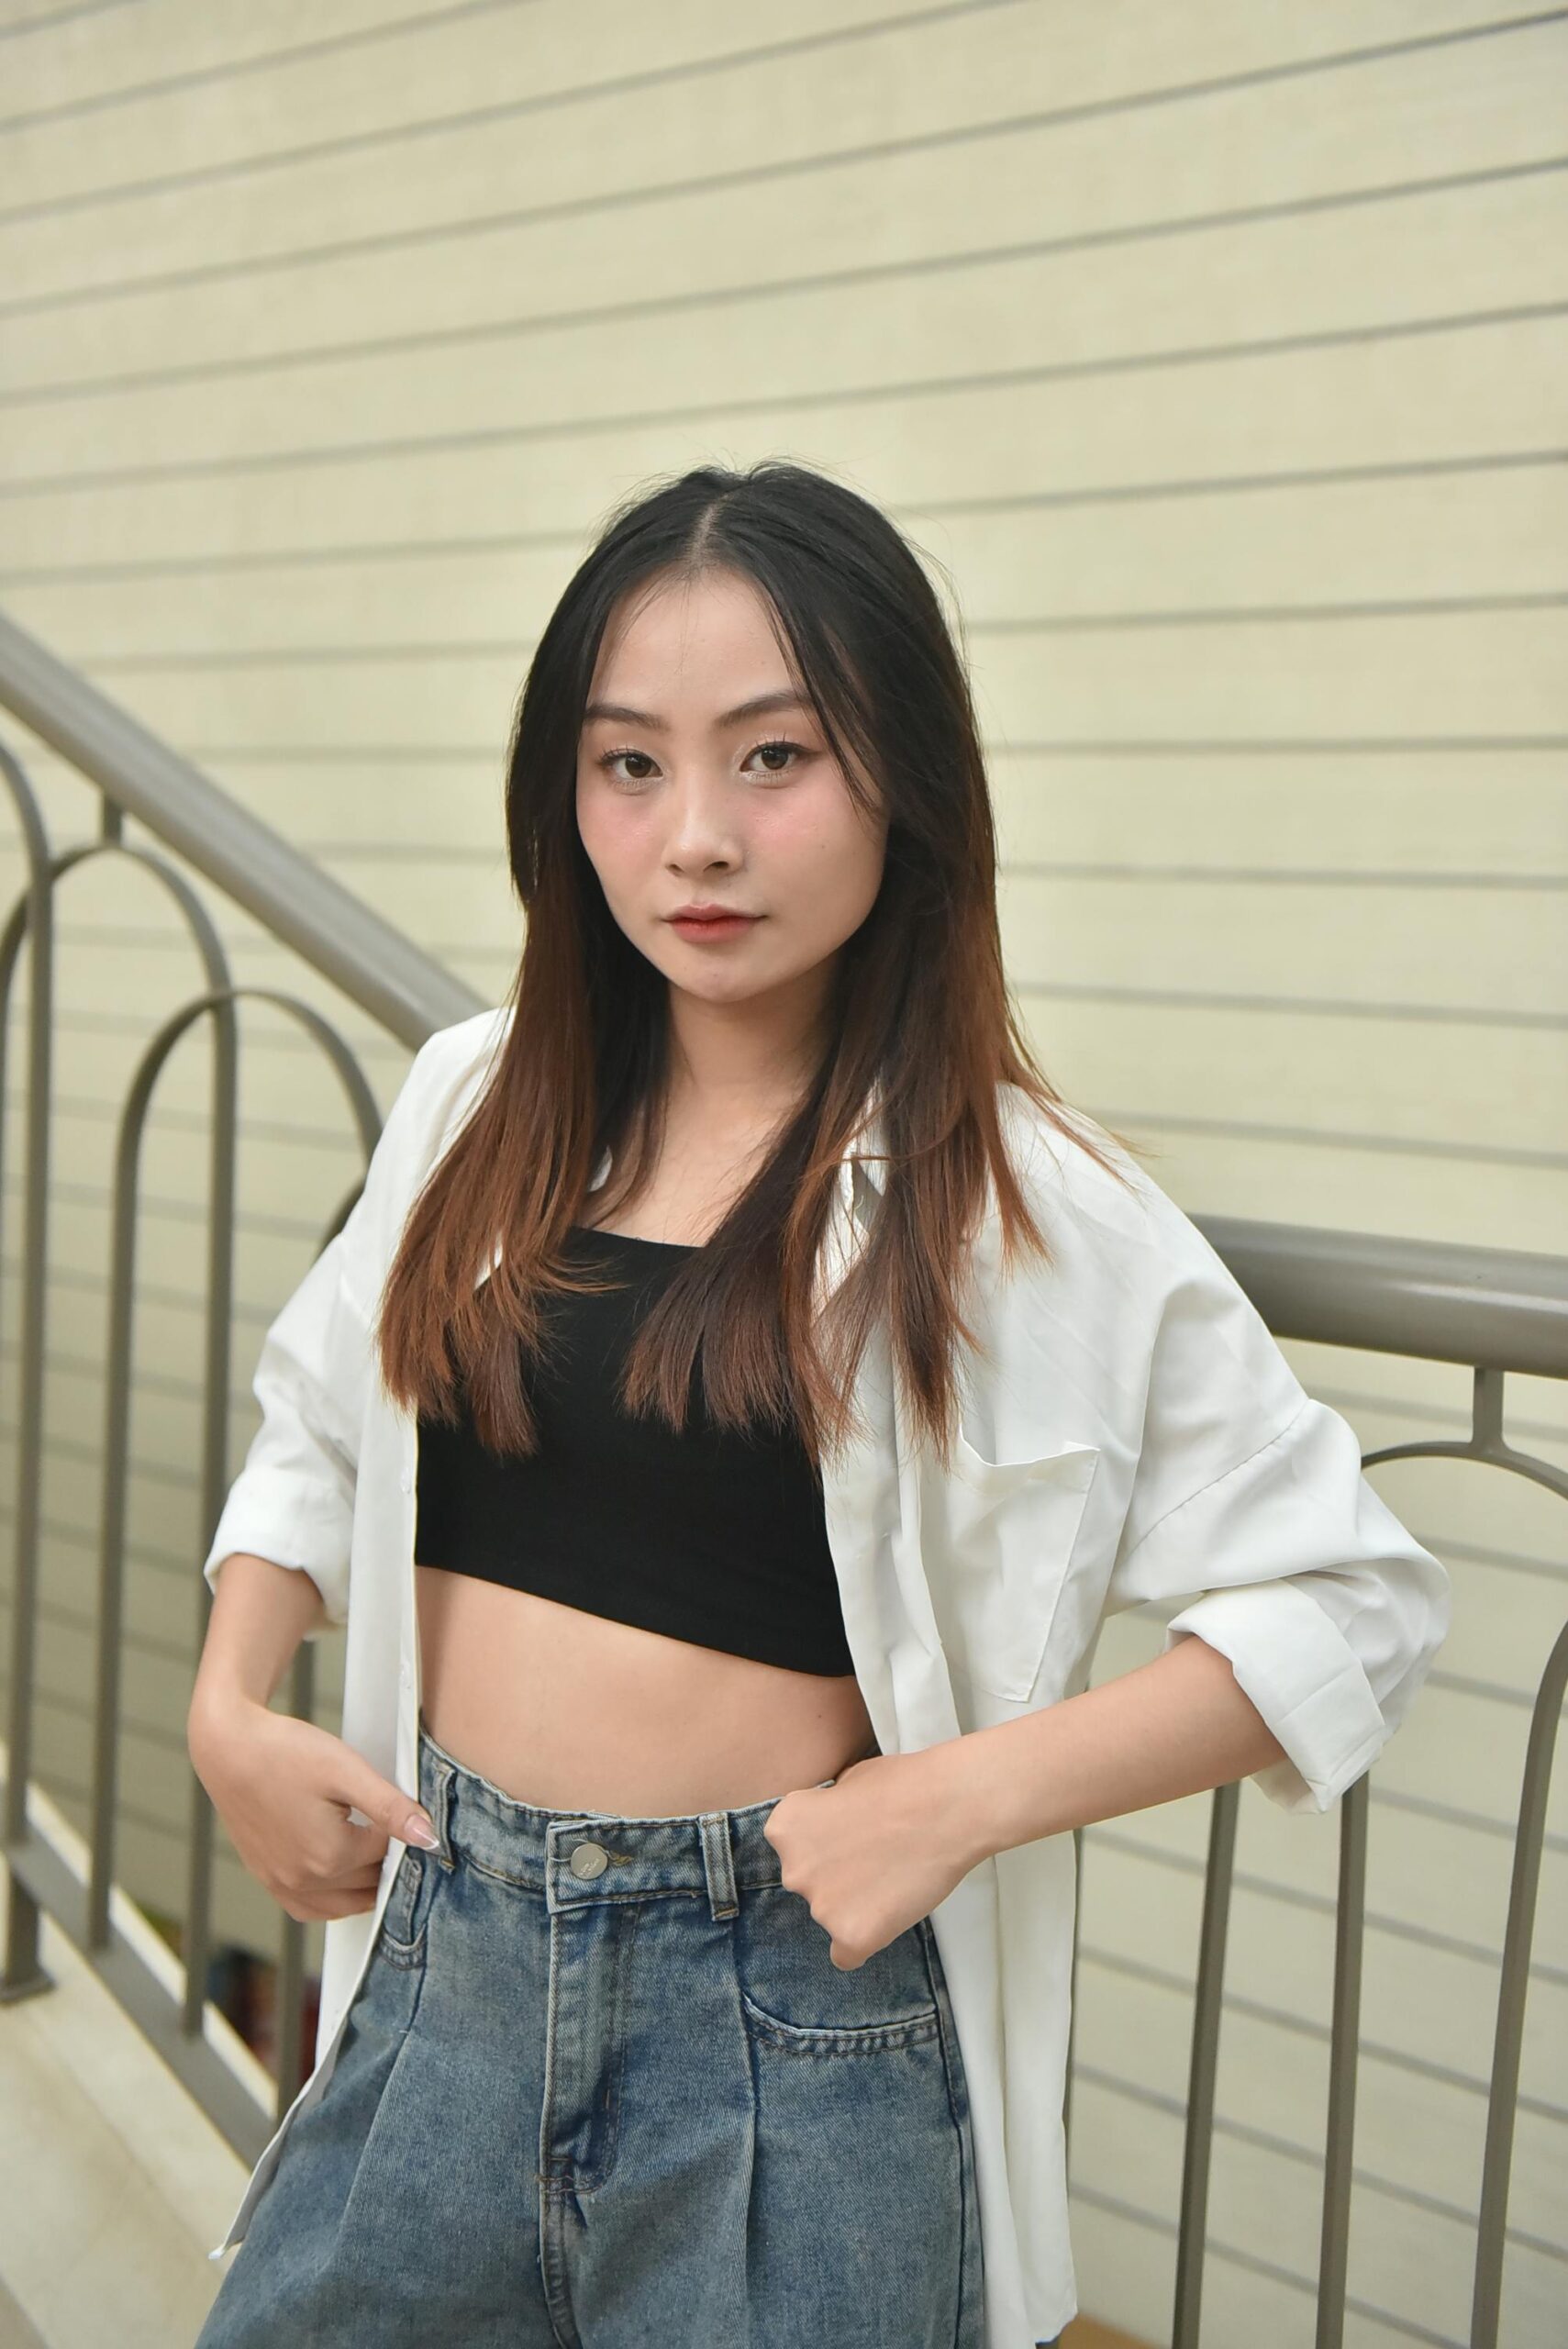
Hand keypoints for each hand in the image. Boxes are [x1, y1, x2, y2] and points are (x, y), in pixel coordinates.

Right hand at [188, 1693, 438, 1923]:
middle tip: (393, 1829)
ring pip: (342, 1905)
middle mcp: (304, 1881)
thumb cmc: (286, 1753)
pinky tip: (342, 1875)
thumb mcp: (347, 1772)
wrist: (229, 1749)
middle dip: (386, 1862)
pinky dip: (332, 1900)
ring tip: (373, 1850)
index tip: (403, 1807)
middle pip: (368, 1885)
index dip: (401, 1831)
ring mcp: (281, 1884)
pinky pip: (309, 1908)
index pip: (387, 1856)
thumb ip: (391, 1808)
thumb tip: (430, 1839)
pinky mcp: (267, 1878)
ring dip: (364, 1886)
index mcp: (330, 1856)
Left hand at [761, 1744, 978, 1971]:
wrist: (946, 1808)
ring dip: (854, 1906)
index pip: (792, 1850)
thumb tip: (831, 1827)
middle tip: (875, 1860)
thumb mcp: (846, 1782)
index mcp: (785, 1828)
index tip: (852, 1837)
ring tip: (894, 1878)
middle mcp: (793, 1870)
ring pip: (830, 1918)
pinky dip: (866, 1941)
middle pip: (808, 1886)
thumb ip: (827, 1814)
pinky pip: (846, 1955)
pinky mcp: (852, 1937)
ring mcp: (821, 1908)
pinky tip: (889, 1915)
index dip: (826, 1844)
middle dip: (836, 1877)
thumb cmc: (904, 1785)